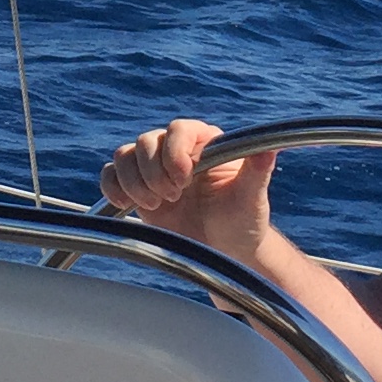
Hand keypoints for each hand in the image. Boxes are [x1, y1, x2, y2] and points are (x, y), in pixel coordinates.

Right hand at [100, 121, 278, 263]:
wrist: (224, 252)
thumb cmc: (243, 222)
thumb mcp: (252, 198)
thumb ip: (258, 171)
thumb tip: (270, 148)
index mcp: (205, 143)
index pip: (179, 129)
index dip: (174, 151)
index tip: (183, 180)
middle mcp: (177, 150)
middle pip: (146, 141)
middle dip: (154, 172)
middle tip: (172, 198)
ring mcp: (154, 168)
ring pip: (125, 155)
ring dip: (133, 182)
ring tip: (156, 206)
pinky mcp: (137, 188)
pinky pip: (111, 175)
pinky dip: (112, 187)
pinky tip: (127, 205)